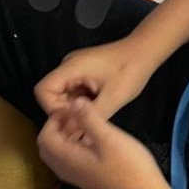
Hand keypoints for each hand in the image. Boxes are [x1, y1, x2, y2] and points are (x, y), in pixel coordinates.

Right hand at [34, 38, 153, 121]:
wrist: (145, 52)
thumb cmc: (130, 72)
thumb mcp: (112, 99)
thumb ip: (89, 117)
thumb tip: (70, 135)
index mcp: (71, 67)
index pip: (43, 90)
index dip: (52, 109)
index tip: (71, 119)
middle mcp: (68, 65)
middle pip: (51, 94)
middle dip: (65, 110)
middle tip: (83, 121)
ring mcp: (76, 67)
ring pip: (63, 94)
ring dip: (74, 107)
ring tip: (94, 113)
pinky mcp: (83, 71)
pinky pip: (73, 90)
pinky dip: (81, 102)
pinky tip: (97, 106)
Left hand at [37, 97, 163, 188]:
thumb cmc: (129, 167)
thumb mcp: (110, 138)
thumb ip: (89, 119)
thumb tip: (73, 103)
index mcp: (69, 160)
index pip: (45, 138)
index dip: (54, 120)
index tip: (72, 108)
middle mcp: (68, 171)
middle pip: (48, 148)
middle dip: (56, 128)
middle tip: (76, 114)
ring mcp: (79, 178)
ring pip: (60, 155)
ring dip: (66, 137)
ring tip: (85, 123)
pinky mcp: (89, 180)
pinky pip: (71, 160)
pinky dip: (74, 146)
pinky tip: (94, 139)